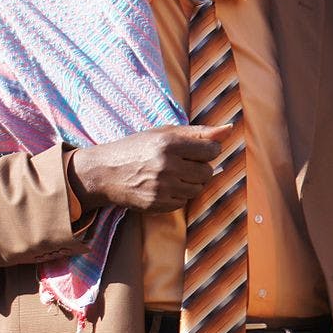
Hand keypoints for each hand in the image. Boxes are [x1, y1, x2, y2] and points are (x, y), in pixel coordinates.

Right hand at [68, 125, 225, 212]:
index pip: (212, 150)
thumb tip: (229, 129)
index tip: (194, 151)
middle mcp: (166, 165)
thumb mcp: (162, 133)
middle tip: (180, 164)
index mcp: (168, 143)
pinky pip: (183, 202)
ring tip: (171, 176)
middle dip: (199, 168)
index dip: (207, 150)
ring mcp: (161, 187)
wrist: (102, 173)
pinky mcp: (156, 204)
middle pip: (207, 171)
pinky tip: (162, 187)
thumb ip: (198, 132)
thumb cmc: (135, 149)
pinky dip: (177, 196)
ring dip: (189, 183)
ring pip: (197, 189)